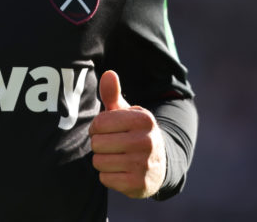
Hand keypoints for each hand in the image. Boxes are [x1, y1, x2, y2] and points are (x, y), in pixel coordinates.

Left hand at [88, 70, 165, 198]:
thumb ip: (113, 94)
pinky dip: (108, 176)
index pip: (99, 123)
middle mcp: (146, 141)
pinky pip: (104, 179)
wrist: (160, 164)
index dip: (97, 128)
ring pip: (99, 162)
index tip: (106, 130)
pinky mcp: (138, 184)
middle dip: (99, 145)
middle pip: (97, 143)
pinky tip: (121, 171)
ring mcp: (143, 164)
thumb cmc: (134, 133)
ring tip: (116, 158)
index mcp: (143, 119)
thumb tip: (108, 73)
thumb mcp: (127, 112)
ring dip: (102, 161)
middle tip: (112, 145)